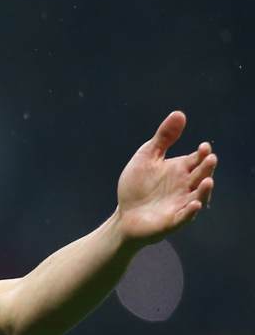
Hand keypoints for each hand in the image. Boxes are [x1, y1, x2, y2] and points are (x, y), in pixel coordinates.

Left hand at [115, 111, 216, 245]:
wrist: (124, 215)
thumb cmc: (137, 186)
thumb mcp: (147, 158)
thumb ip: (163, 138)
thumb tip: (179, 113)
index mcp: (181, 170)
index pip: (197, 160)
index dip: (202, 153)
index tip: (203, 147)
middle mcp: (186, 186)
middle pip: (201, 175)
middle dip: (206, 168)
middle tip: (209, 158)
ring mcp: (181, 204)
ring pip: (198, 196)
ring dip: (204, 190)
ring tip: (208, 181)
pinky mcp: (172, 221)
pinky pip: (184, 217)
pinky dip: (190, 212)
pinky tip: (194, 205)